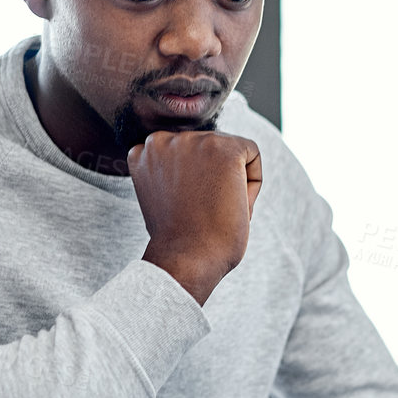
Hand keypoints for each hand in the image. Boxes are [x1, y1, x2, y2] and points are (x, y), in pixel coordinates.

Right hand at [128, 131, 262, 305]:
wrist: (187, 258)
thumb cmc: (178, 239)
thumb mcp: (160, 197)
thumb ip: (169, 172)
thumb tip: (192, 163)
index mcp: (144, 152)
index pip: (185, 155)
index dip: (196, 185)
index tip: (189, 209)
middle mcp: (163, 139)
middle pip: (208, 150)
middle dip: (215, 181)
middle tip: (203, 212)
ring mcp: (193, 141)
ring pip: (230, 152)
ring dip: (232, 182)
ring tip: (215, 209)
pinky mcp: (223, 148)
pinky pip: (252, 153)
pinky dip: (253, 182)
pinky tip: (234, 202)